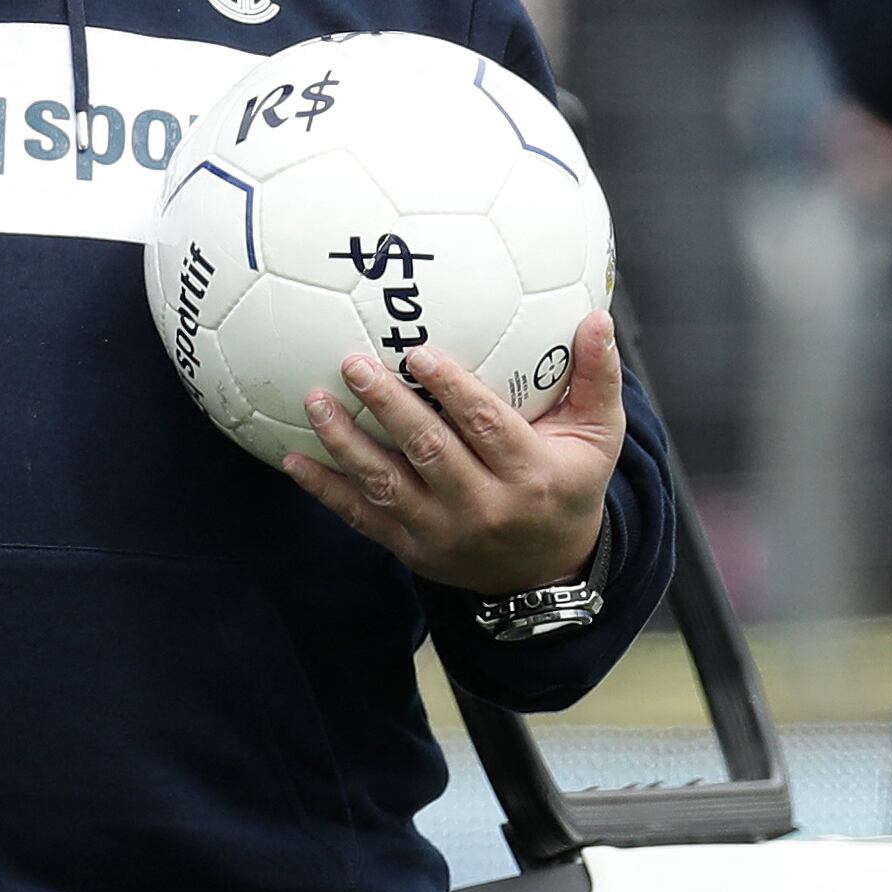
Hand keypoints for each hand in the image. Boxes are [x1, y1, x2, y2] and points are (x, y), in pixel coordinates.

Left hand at [283, 310, 625, 596]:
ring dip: (346, 442)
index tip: (420, 355)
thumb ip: (597, 379)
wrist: (545, 573)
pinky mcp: (410, 548)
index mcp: (529, 474)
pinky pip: (361, 517)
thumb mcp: (598, 439)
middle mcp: (483, 506)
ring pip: (386, 484)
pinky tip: (293, 459)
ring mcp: (442, 532)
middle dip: (388, 407)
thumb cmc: (568, 486)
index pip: (486, 427)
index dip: (453, 391)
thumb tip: (597, 318)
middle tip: (354, 363)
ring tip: (316, 401)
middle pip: (429, 452)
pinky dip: (325, 489)